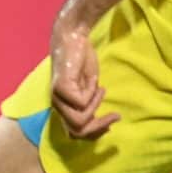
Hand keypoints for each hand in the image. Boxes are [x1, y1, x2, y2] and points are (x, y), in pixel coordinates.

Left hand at [49, 22, 115, 137]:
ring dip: (95, 106)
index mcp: (63, 107)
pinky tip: (93, 80)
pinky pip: (81, 103)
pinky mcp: (60, 88)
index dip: (94, 133)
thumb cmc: (82, 63)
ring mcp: (56, 97)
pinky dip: (92, 94)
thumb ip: (90, 107)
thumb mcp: (89, 89)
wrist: (73, 39)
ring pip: (79, 120)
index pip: (75, 133)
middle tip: (115, 115)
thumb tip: (104, 127)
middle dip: (99, 126)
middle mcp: (57, 105)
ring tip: (99, 89)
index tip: (111, 124)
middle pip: (77, 131)